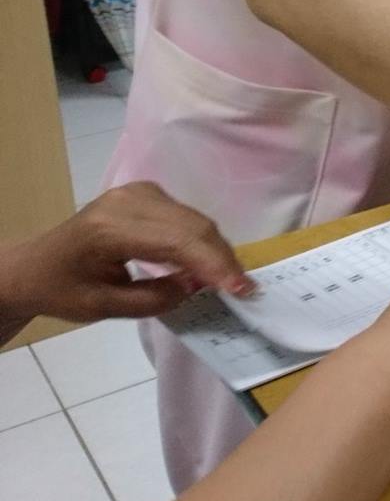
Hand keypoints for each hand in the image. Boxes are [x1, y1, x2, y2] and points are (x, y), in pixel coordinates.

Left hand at [0, 184, 253, 326]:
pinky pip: (186, 218)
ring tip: (228, 281)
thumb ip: (151, 299)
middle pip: (192, 226)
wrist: (34, 265)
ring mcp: (138, 192)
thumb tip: (195, 286)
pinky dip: (202, 241)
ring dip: (214, 250)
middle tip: (244, 289)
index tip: (241, 289)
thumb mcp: (101, 308)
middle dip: (221, 259)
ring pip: (195, 221)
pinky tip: (205, 264)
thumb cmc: (61, 290)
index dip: (213, 265)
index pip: (176, 242)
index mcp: (110, 228)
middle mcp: (128, 201)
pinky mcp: (146, 194)